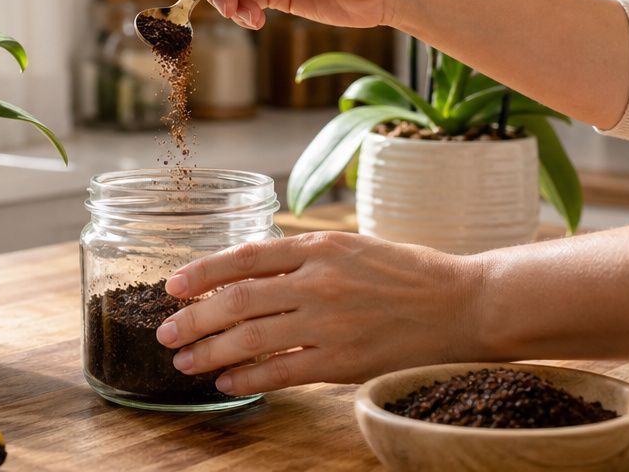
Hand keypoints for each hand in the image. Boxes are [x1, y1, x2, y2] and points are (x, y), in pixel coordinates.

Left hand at [154, 232, 481, 395]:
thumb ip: (305, 258)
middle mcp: (318, 280)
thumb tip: (250, 271)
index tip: (173, 285)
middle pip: (237, 300)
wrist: (464, 303)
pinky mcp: (343, 360)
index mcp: (319, 246)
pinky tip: (226, 382)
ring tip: (184, 361)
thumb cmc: (409, 273)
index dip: (202, 272)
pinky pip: (282, 372)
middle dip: (193, 318)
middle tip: (165, 331)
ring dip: (210, 351)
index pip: (244, 257)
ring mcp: (329, 322)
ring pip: (251, 338)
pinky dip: (248, 378)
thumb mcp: (353, 247)